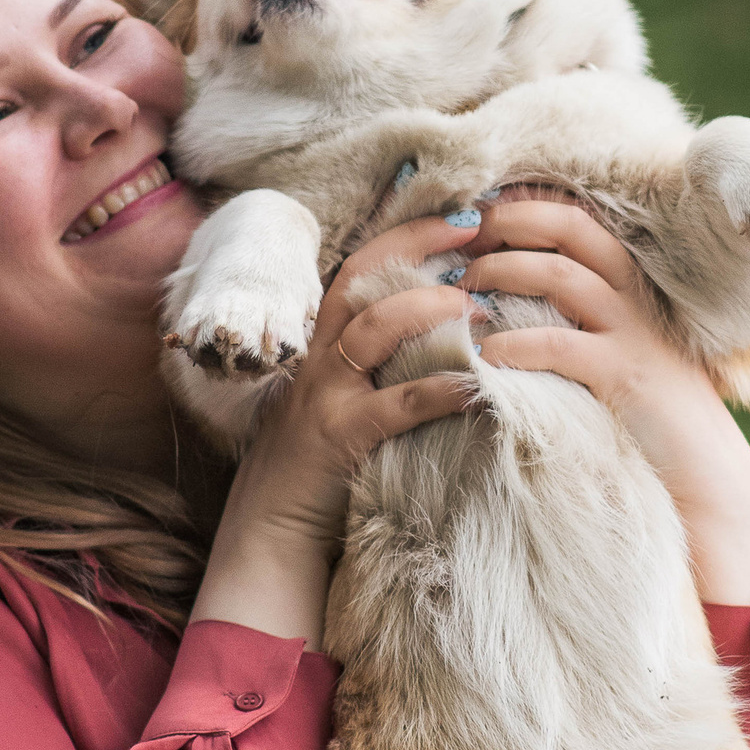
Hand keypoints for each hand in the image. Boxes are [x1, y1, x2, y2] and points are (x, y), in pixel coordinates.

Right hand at [190, 221, 479, 645]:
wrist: (270, 532)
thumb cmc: (318, 468)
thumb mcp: (342, 402)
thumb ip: (380, 368)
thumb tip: (450, 335)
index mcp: (322, 346)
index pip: (358, 268)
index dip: (406, 235)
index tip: (459, 217)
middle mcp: (318, 360)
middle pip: (360, 278)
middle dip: (417, 245)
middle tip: (475, 230)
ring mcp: (324, 396)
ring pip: (374, 328)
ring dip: (430, 307)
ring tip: (479, 303)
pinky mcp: (340, 438)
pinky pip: (397, 404)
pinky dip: (442, 390)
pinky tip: (479, 385)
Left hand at [460, 193, 749, 608]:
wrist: (706, 477)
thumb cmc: (645, 421)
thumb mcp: (611, 357)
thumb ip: (572, 326)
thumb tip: (499, 304)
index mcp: (629, 288)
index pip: (576, 221)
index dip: (525, 207)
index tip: (475, 210)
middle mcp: (634, 300)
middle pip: (572, 230)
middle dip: (511, 222)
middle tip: (457, 234)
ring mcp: (633, 336)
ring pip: (564, 276)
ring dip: (505, 272)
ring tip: (460, 288)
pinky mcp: (627, 378)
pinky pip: (562, 347)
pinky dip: (517, 344)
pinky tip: (485, 355)